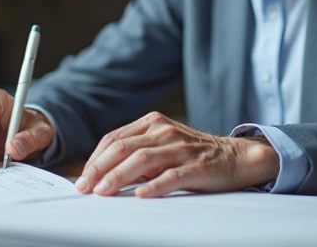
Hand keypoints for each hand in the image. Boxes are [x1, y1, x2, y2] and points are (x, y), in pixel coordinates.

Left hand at [74, 112, 279, 197]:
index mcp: (152, 122)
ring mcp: (181, 147)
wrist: (235, 157)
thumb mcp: (161, 147)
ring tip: (103, 192)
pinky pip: (172, 175)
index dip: (95, 159)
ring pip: (142, 159)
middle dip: (99, 168)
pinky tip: (140, 194)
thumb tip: (101, 175)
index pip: (114, 138)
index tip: (82, 179)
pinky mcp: (197, 166)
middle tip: (85, 187)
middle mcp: (164, 131)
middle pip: (123, 147)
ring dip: (118, 176)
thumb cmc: (192, 155)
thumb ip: (135, 154)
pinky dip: (154, 185)